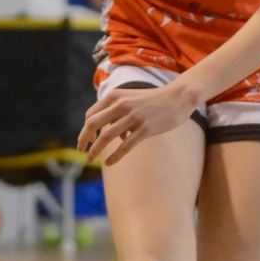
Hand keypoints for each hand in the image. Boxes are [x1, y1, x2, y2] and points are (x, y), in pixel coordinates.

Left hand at [78, 81, 197, 163]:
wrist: (178, 97)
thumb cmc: (154, 101)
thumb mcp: (131, 99)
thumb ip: (118, 113)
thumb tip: (114, 136)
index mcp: (115, 96)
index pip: (91, 115)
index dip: (85, 129)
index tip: (86, 140)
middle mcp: (121, 105)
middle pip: (93, 124)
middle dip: (84, 139)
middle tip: (81, 150)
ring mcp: (133, 117)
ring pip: (106, 136)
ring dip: (95, 150)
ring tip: (90, 159)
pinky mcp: (145, 128)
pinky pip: (125, 146)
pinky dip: (115, 156)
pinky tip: (109, 163)